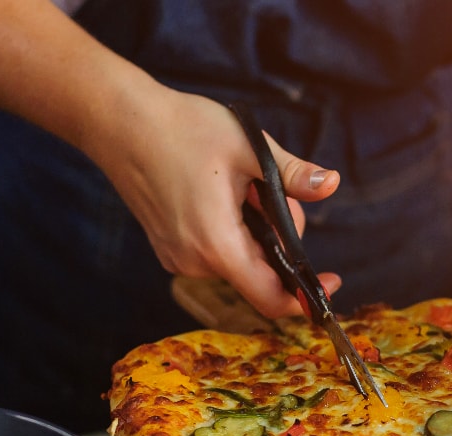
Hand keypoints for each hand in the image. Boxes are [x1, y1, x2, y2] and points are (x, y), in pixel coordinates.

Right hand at [88, 85, 341, 318]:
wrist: (120, 121)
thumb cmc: (182, 129)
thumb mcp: (249, 147)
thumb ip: (293, 174)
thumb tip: (332, 184)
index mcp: (217, 245)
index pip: (270, 297)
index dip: (304, 297)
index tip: (330, 281)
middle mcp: (194, 262)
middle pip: (259, 271)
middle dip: (279, 238)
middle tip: (270, 189)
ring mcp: (177, 258)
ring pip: (238, 259)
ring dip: (255, 231)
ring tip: (240, 184)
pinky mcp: (169, 248)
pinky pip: (215, 251)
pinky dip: (232, 231)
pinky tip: (220, 193)